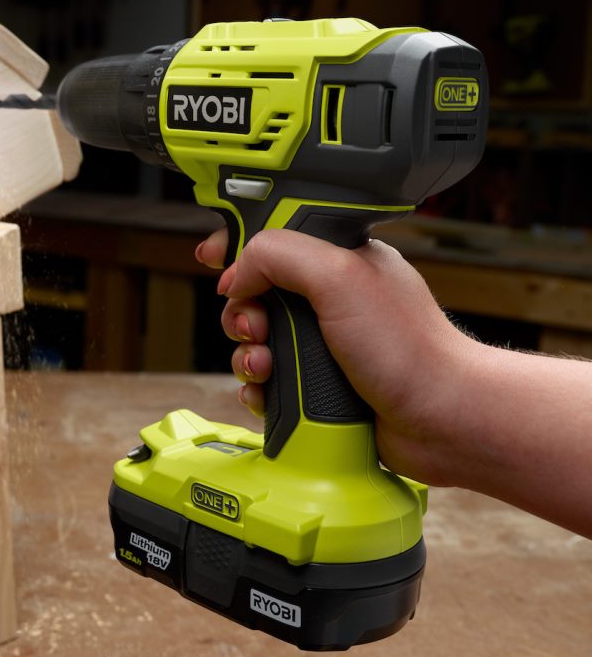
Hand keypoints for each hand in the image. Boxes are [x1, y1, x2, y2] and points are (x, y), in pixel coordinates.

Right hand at [195, 227, 474, 485]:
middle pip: (256, 293)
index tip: (214, 256)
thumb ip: (278, 255)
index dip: (240, 245)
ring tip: (266, 365)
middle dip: (242, 311)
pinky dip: (260, 388)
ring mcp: (324, 344)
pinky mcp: (319, 385)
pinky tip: (269, 393)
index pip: (276, 237)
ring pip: (257, 341)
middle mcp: (329, 300)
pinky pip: (269, 381)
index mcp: (339, 260)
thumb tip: (237, 274)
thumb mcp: (337, 276)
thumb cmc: (407, 348)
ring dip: (248, 354)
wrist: (441, 420)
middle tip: (256, 325)